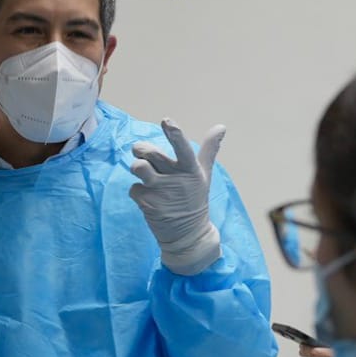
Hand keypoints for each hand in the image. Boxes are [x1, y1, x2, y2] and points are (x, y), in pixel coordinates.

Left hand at [129, 120, 224, 275]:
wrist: (188, 235)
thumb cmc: (194, 199)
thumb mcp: (204, 174)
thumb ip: (209, 149)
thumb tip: (221, 126)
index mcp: (190, 169)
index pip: (183, 148)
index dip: (174, 134)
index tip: (167, 120)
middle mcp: (175, 179)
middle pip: (150, 154)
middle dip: (141, 148)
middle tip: (140, 151)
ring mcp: (160, 192)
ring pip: (138, 168)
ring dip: (136, 167)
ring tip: (142, 172)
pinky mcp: (147, 204)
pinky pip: (134, 188)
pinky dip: (138, 191)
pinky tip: (149, 199)